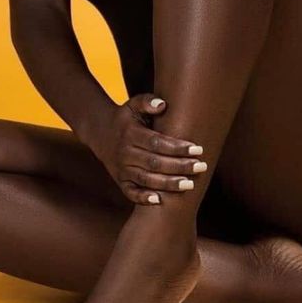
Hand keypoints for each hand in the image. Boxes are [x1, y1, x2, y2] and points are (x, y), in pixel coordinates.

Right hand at [91, 94, 207, 205]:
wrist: (101, 133)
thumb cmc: (126, 118)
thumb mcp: (132, 104)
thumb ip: (147, 101)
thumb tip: (162, 104)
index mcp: (131, 134)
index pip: (157, 142)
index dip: (177, 147)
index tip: (197, 149)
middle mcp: (126, 153)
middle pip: (155, 163)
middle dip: (179, 166)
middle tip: (200, 167)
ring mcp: (122, 169)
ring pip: (146, 179)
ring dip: (168, 184)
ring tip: (190, 184)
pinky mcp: (120, 181)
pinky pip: (131, 193)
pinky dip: (143, 198)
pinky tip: (160, 201)